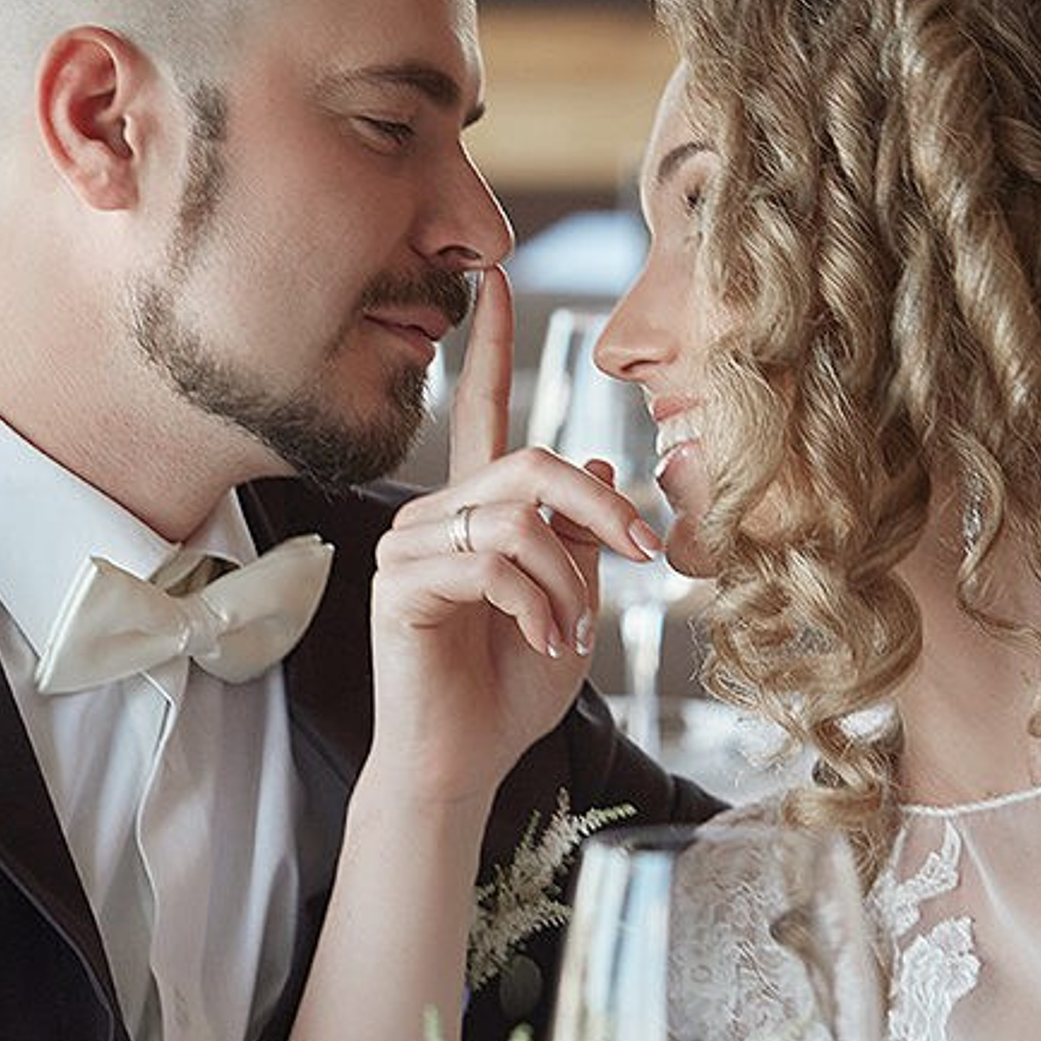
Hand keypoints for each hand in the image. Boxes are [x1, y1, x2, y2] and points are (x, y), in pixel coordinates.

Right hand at [367, 267, 661, 804]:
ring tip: (571, 633)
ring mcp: (411, 546)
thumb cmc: (512, 687)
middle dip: (601, 510)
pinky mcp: (400, 583)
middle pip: (530, 463)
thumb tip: (596, 467)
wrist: (465, 762)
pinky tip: (546, 644)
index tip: (497, 278)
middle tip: (639, 557)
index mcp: (478, 511)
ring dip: (568, 581)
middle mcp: (437, 514)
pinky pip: (490, 561)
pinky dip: (537, 605)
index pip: (485, 413)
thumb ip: (580, 540)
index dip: (493, 347)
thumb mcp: (571, 602)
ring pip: (517, 518)